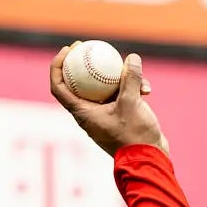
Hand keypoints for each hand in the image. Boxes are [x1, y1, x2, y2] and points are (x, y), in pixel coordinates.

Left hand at [48, 44, 169, 155]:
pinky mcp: (120, 117)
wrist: (149, 160)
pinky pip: (121, 97)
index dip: (57, 66)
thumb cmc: (134, 136)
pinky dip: (132, 90)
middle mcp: (90, 113)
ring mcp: (105, 115)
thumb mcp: (132, 103)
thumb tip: (131, 58)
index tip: (67, 50)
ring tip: (130, 67)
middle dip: (82, 63)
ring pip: (105, 88)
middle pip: (79, 83)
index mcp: (82, 113)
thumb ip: (130, 80)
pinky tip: (147, 88)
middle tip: (89, 46)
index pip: (59, 87)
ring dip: (119, 78)